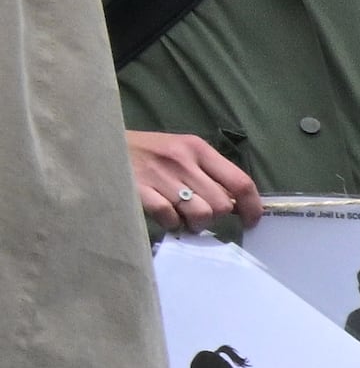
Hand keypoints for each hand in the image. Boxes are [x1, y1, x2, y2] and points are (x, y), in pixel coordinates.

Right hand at [128, 129, 254, 235]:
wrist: (99, 143)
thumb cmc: (145, 152)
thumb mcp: (180, 152)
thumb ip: (208, 173)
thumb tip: (237, 204)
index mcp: (197, 148)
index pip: (240, 182)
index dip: (252, 207)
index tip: (251, 221)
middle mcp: (182, 160)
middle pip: (221, 204)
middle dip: (214, 216)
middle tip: (198, 212)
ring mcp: (160, 175)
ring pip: (200, 214)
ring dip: (194, 222)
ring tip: (181, 214)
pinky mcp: (139, 189)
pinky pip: (171, 218)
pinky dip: (171, 223)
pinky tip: (164, 215)